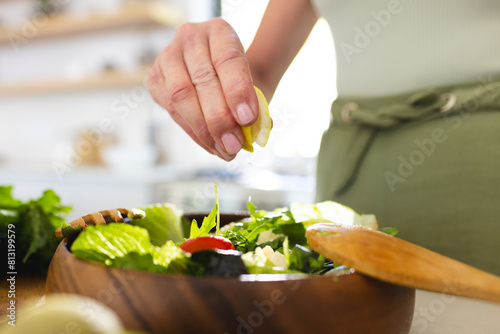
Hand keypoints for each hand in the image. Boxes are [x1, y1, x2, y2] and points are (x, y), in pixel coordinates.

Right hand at [148, 18, 258, 160]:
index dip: (238, 90)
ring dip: (203, 130)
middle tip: (235, 144)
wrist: (220, 73)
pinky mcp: (155, 79)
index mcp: (219, 30)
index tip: (248, 119)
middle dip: (220, 118)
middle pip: (203, 80)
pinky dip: (193, 133)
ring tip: (224, 150)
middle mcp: (190, 37)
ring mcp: (168, 56)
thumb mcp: (256, 84)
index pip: (228, 59)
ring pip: (181, 96)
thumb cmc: (239, 79)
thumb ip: (258, 103)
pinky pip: (171, 110)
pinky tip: (211, 146)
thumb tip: (257, 132)